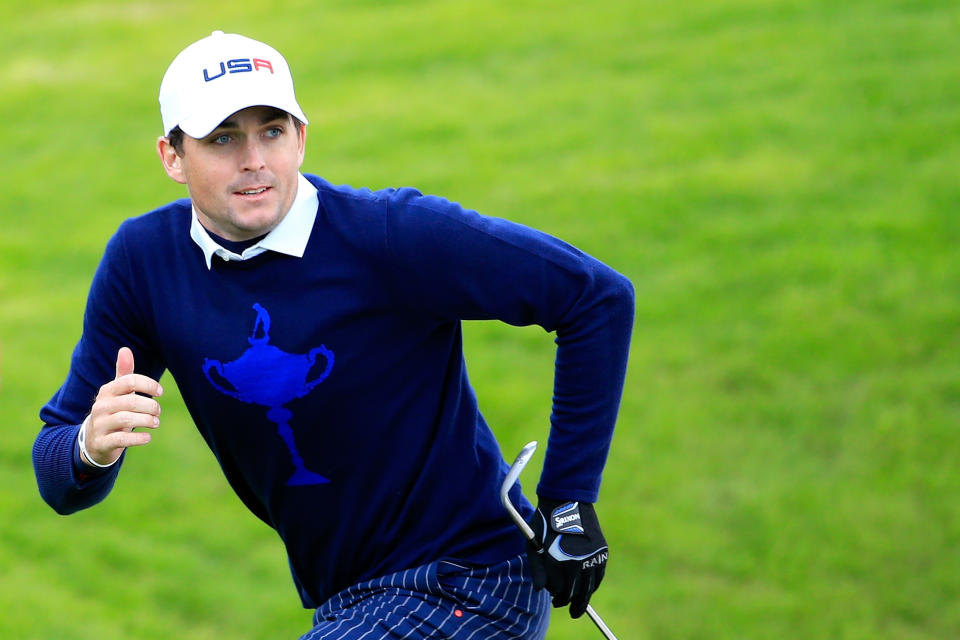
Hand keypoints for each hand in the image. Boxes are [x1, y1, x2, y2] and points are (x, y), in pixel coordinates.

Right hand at [81, 347, 162, 466]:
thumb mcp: (116, 393)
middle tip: (158, 411)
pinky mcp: (101, 443)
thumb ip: (124, 373)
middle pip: (131, 401)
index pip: (130, 381)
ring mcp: (100, 425)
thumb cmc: (112, 412)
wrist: (93, 441)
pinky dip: (137, 438)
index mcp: (107, 391)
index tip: (160, 392)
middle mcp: (101, 406)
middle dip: (150, 406)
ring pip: (126, 419)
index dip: (149, 385)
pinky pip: (121, 439)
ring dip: (147, 420)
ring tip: (155, 422)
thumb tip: (125, 349)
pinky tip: (147, 437)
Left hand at [527, 498, 607, 617]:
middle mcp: (575, 562)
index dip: (555, 596)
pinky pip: (598, 576)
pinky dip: (593, 584)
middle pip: (574, 593)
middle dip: (567, 602)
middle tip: (564, 607)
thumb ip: (537, 570)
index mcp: (556, 561)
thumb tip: (540, 591)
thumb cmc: (544, 522)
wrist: (567, 499)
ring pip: (588, 588)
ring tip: (578, 605)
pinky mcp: (601, 551)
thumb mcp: (533, 545)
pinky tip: (588, 589)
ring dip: (582, 598)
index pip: (557, 590)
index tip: (553, 599)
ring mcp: (590, 557)